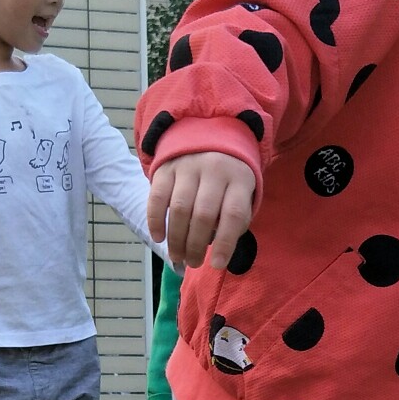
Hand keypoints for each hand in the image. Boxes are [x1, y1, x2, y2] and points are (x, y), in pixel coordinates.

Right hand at [146, 151, 257, 269]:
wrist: (207, 134)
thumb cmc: (228, 176)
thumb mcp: (242, 191)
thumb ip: (236, 217)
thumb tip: (219, 248)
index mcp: (239, 179)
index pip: (233, 215)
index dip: (225, 243)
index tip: (217, 265)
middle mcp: (214, 170)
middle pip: (204, 215)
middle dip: (196, 246)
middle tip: (193, 263)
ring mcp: (188, 167)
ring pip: (180, 209)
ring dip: (177, 239)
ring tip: (178, 257)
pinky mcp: (166, 167)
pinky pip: (158, 197)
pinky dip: (156, 220)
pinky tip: (159, 238)